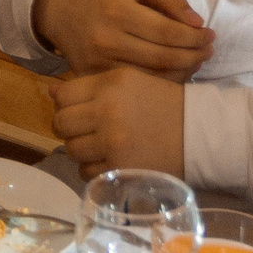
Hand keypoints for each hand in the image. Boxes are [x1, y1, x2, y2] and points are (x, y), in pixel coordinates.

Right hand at [31, 0, 212, 79]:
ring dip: (182, 71)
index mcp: (117, 11)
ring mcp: (97, 63)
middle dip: (194, 56)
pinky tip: (174, 71)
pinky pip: (136, 86)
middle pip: (163, 58)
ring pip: (152, 77)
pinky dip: (161, 82)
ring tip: (196, 60)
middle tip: (208, 50)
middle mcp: (105, 40)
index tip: (210, 34)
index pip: (168, 31)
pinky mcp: (93, 78)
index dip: (195, 36)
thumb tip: (196, 23)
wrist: (60, 8)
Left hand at [50, 66, 187, 179]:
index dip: (65, 103)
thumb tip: (52, 93)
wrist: (200, 133)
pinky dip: (93, 168)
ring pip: (71, 149)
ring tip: (99, 146)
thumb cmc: (164, 103)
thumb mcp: (130, 81)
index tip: (78, 110)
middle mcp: (107, 111)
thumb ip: (92, 85)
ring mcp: (112, 142)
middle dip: (69, 128)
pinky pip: (86, 171)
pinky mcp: (119, 167)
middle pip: (61, 123)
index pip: (64, 95)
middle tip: (85, 131)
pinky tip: (109, 160)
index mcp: (110, 84)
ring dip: (81, 149)